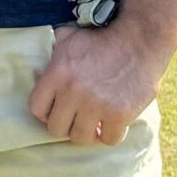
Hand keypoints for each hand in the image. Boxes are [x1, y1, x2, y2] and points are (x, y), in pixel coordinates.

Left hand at [27, 21, 167, 146]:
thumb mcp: (69, 36)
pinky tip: (112, 124)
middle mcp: (74, 91)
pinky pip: (109, 140)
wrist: (140, 40)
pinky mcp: (120, 114)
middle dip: (66, 125)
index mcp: (57, 73)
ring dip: (87, 133)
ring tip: (93, 124)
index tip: (56, 110)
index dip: (46, 112)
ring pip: (81, 138)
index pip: (36, 109)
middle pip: (56, 129)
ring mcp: (97, 105)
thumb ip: (51, 49)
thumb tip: (37, 51)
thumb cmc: (102, 38)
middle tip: (76, 118)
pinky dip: (111, 135)